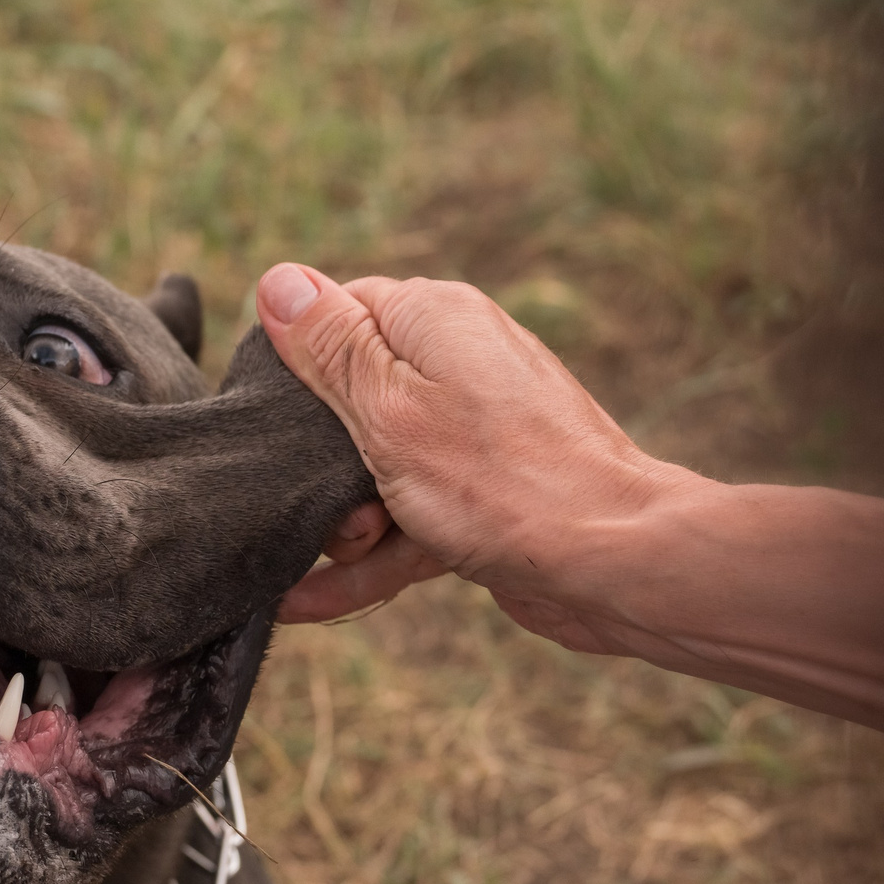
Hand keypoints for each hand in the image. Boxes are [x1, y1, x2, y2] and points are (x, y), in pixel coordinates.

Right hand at [255, 264, 718, 644]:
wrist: (610, 563)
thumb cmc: (499, 483)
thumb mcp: (389, 410)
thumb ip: (331, 349)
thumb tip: (279, 280)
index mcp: (436, 319)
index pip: (338, 314)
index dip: (298, 368)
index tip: (272, 421)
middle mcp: (461, 363)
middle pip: (352, 400)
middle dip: (322, 463)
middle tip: (329, 506)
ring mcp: (475, 433)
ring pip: (378, 470)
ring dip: (347, 521)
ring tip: (349, 552)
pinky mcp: (485, 495)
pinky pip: (410, 518)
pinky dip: (370, 558)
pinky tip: (306, 602)